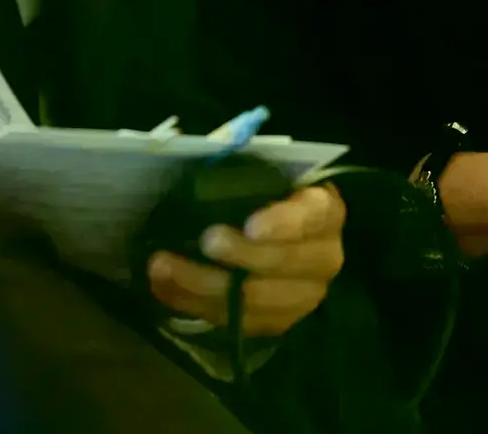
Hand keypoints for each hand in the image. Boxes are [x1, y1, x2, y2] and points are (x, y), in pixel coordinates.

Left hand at [145, 184, 345, 337]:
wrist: (280, 233)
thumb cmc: (268, 193)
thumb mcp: (265, 172)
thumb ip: (242, 172)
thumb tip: (197, 164)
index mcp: (324, 211)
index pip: (311, 215)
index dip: (282, 223)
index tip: (250, 225)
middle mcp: (323, 258)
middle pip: (284, 264)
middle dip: (239, 256)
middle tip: (203, 241)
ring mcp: (303, 297)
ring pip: (256, 302)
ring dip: (204, 285)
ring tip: (163, 267)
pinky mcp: (276, 323)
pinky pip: (235, 322)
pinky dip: (195, 304)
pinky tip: (165, 288)